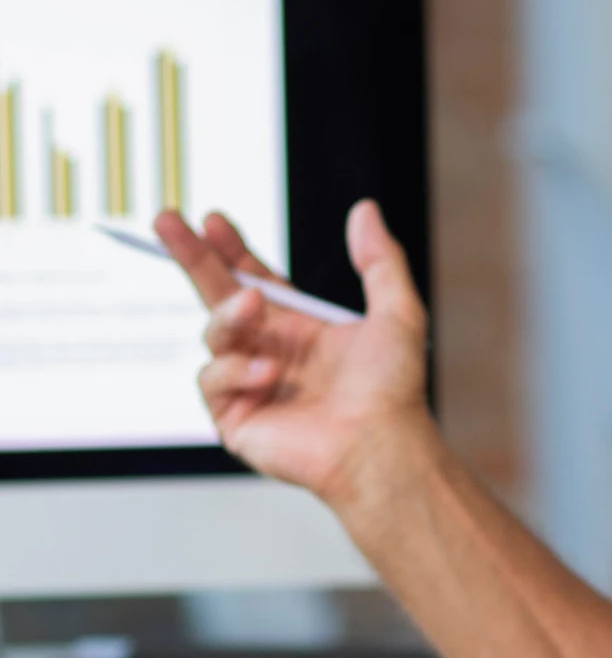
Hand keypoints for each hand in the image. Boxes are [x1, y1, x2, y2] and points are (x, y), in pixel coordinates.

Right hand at [155, 201, 433, 503]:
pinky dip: (234, 370)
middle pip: (219, 296)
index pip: (255, 281)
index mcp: (302, 329)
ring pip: (213, 333)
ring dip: (228, 314)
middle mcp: (272, 354)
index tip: (214, 220)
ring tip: (252, 307)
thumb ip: (380, 260)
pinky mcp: (236, 419)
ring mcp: (251, 386)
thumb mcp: (397, 312)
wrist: (382, 446)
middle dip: (192, 257)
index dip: (233, 250)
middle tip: (168, 222)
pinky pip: (211, 379)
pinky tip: (267, 374)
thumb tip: (365, 211)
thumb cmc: (394, 393)